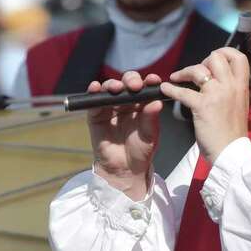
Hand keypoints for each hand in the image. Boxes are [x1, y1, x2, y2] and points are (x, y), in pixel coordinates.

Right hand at [87, 70, 163, 199]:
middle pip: (127, 83)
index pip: (146, 87)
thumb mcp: (150, 135)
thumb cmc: (141, 151)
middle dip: (131, 80)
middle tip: (135, 86)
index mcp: (142, 104)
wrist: (124, 169)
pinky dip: (94, 92)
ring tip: (116, 88)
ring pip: (110, 88)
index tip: (154, 80)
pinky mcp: (96, 115)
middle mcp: (126, 102)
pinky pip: (93, 101)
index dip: (149, 81)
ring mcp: (110, 107)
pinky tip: (96, 87)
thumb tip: (157, 102)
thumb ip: (151, 118)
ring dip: (112, 84)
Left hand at [161, 47, 250, 163]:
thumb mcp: (239, 105)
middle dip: (202, 61)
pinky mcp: (202, 106)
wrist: (232, 152)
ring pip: (199, 70)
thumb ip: (231, 90)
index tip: (212, 61)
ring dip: (184, 72)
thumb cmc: (233, 133)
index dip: (224, 52)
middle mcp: (231, 86)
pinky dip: (171, 89)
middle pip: (216, 57)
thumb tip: (218, 81)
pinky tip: (165, 89)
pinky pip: (183, 91)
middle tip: (195, 73)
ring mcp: (217, 95)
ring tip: (176, 78)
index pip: (238, 57)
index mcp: (242, 86)